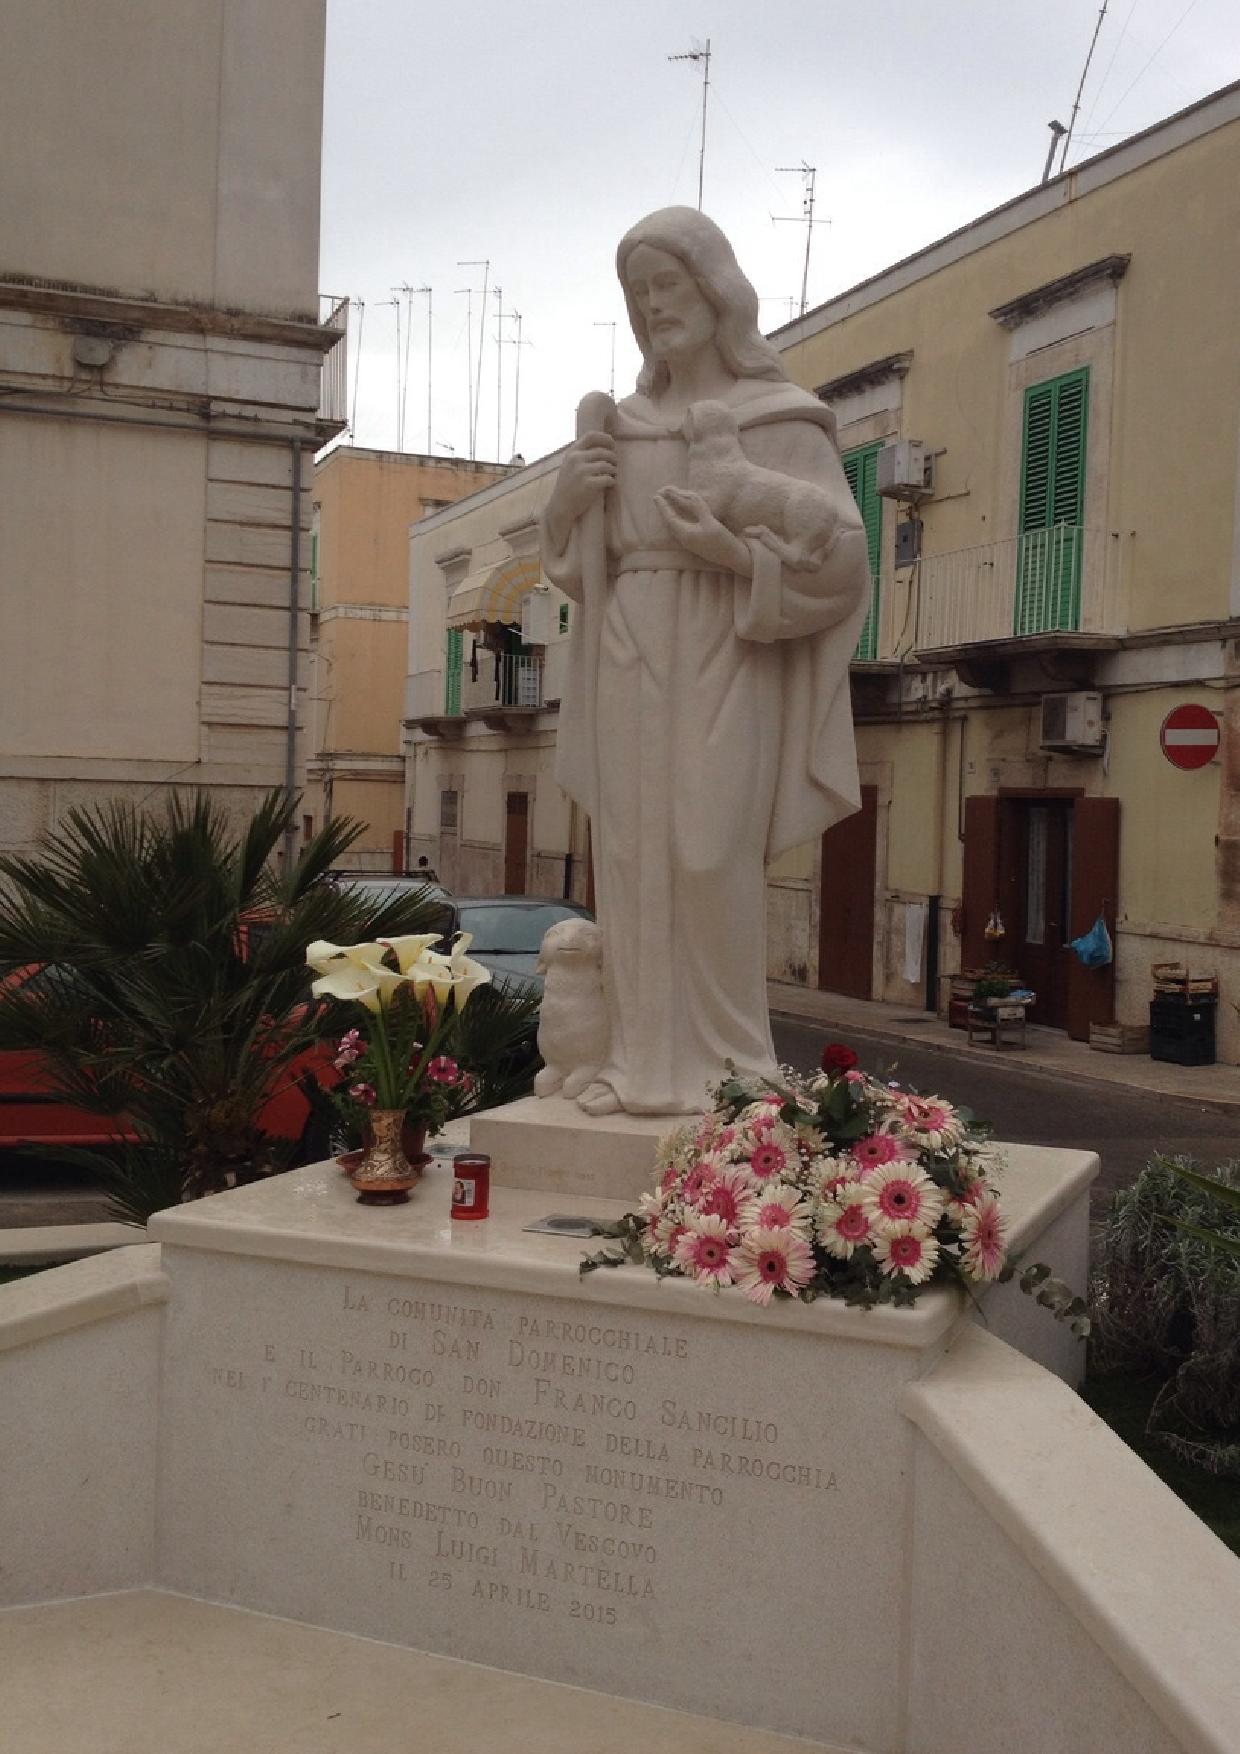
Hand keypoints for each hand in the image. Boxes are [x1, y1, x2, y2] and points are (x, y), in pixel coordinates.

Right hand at [543, 432, 615, 550]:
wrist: (561, 507)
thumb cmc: (567, 487)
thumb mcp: (569, 465)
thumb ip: (581, 455)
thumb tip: (603, 446)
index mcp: (572, 453)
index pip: (591, 436)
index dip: (605, 438)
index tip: (612, 444)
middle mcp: (576, 459)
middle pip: (603, 452)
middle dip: (613, 458)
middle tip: (615, 465)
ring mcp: (582, 471)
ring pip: (608, 465)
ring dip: (614, 470)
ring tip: (613, 475)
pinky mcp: (589, 484)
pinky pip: (609, 479)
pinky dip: (612, 481)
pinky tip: (610, 484)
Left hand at [654, 486, 751, 575]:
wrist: (733, 558)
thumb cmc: (723, 541)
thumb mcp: (710, 522)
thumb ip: (698, 508)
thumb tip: (688, 495)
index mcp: (685, 534)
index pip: (669, 517)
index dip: (662, 506)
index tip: (656, 495)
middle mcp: (684, 539)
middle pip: (670, 521)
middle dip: (665, 507)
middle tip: (660, 494)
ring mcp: (689, 541)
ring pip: (675, 524)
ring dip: (670, 512)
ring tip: (666, 502)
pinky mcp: (695, 541)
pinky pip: (681, 527)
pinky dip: (677, 517)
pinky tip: (678, 514)